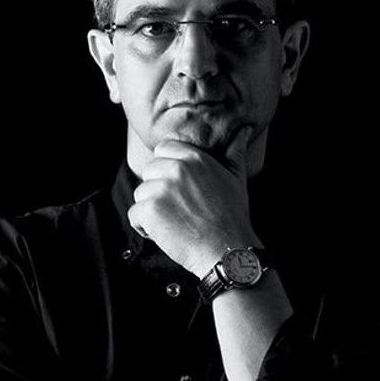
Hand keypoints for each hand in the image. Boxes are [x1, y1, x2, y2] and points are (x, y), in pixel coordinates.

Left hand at [128, 126, 260, 277]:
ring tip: (175, 222)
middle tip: (180, 209)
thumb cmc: (232, 216)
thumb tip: (244, 130)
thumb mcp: (236, 178)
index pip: (163, 149)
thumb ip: (235, 151)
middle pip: (149, 171)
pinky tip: (166, 233)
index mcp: (195, 157)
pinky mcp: (150, 209)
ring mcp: (161, 188)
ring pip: (141, 193)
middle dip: (158, 190)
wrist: (227, 251)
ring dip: (152, 209)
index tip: (178, 187)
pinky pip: (134, 214)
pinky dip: (145, 227)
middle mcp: (177, 168)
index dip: (166, 168)